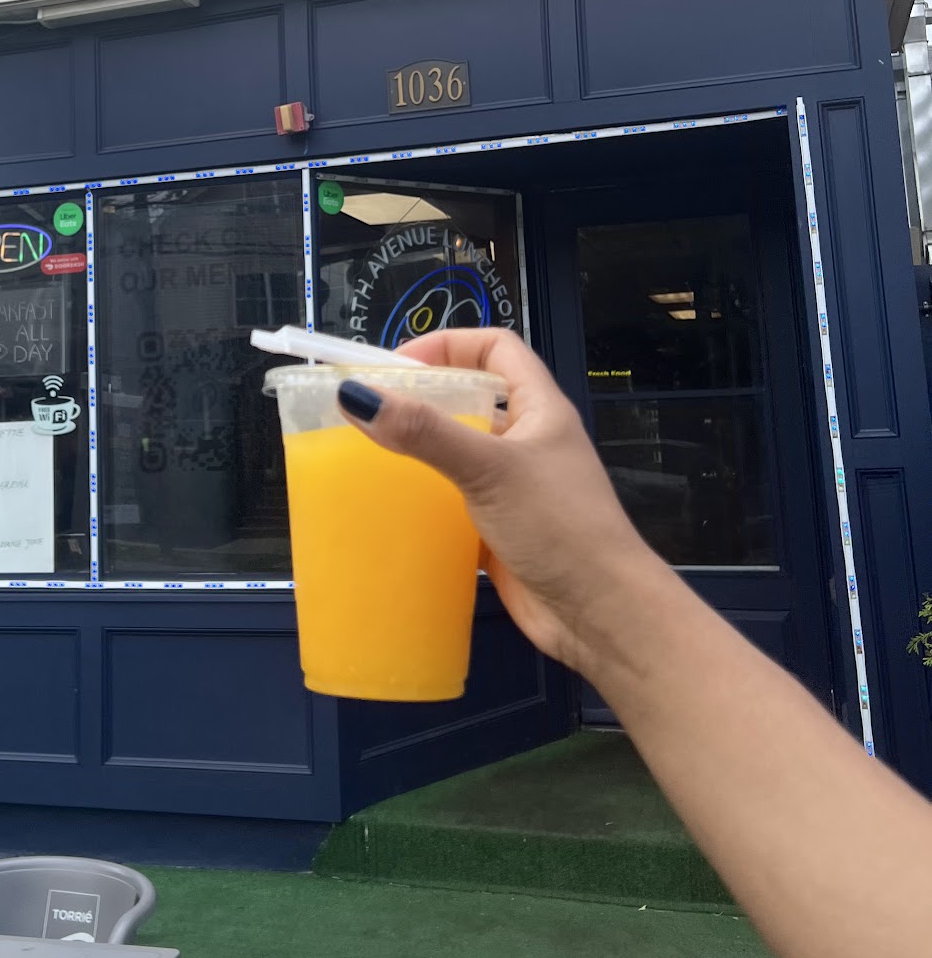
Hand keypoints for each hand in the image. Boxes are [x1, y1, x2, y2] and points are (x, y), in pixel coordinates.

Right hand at [337, 329, 666, 675]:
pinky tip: (393, 508)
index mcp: (541, 409)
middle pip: (472, 398)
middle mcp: (529, 441)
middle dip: (424, 398)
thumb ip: (426, 432)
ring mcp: (516, 487)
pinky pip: (455, 500)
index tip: (398, 364)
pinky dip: (426, 499)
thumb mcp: (489, 468)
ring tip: (370, 456)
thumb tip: (357, 396)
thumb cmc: (558, 526)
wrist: (600, 613)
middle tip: (371, 412)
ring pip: (460, 451)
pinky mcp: (501, 529)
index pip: (495, 349)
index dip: (449, 344)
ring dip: (421, 450)